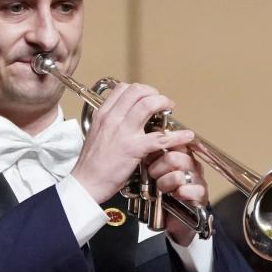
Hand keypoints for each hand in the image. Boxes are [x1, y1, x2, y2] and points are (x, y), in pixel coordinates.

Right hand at [71, 82, 192, 204]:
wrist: (86, 183)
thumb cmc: (91, 164)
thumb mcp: (96, 134)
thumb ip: (110, 123)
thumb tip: (125, 118)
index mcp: (103, 114)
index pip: (123, 89)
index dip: (140, 90)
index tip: (148, 97)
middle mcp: (112, 119)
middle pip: (137, 91)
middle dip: (154, 93)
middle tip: (162, 102)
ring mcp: (123, 132)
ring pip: (148, 104)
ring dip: (164, 103)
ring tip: (170, 110)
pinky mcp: (133, 149)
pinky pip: (160, 138)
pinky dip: (177, 136)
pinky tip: (186, 136)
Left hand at [146, 147, 207, 245]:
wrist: (170, 218)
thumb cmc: (161, 194)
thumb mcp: (153, 173)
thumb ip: (151, 158)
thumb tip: (142, 145)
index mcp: (181, 154)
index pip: (174, 141)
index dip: (158, 148)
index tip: (148, 158)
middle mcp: (191, 164)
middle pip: (174, 157)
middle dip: (158, 168)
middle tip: (152, 176)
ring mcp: (197, 179)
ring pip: (180, 175)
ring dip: (166, 183)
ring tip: (161, 189)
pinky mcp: (201, 194)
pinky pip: (191, 190)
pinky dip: (181, 193)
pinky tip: (176, 196)